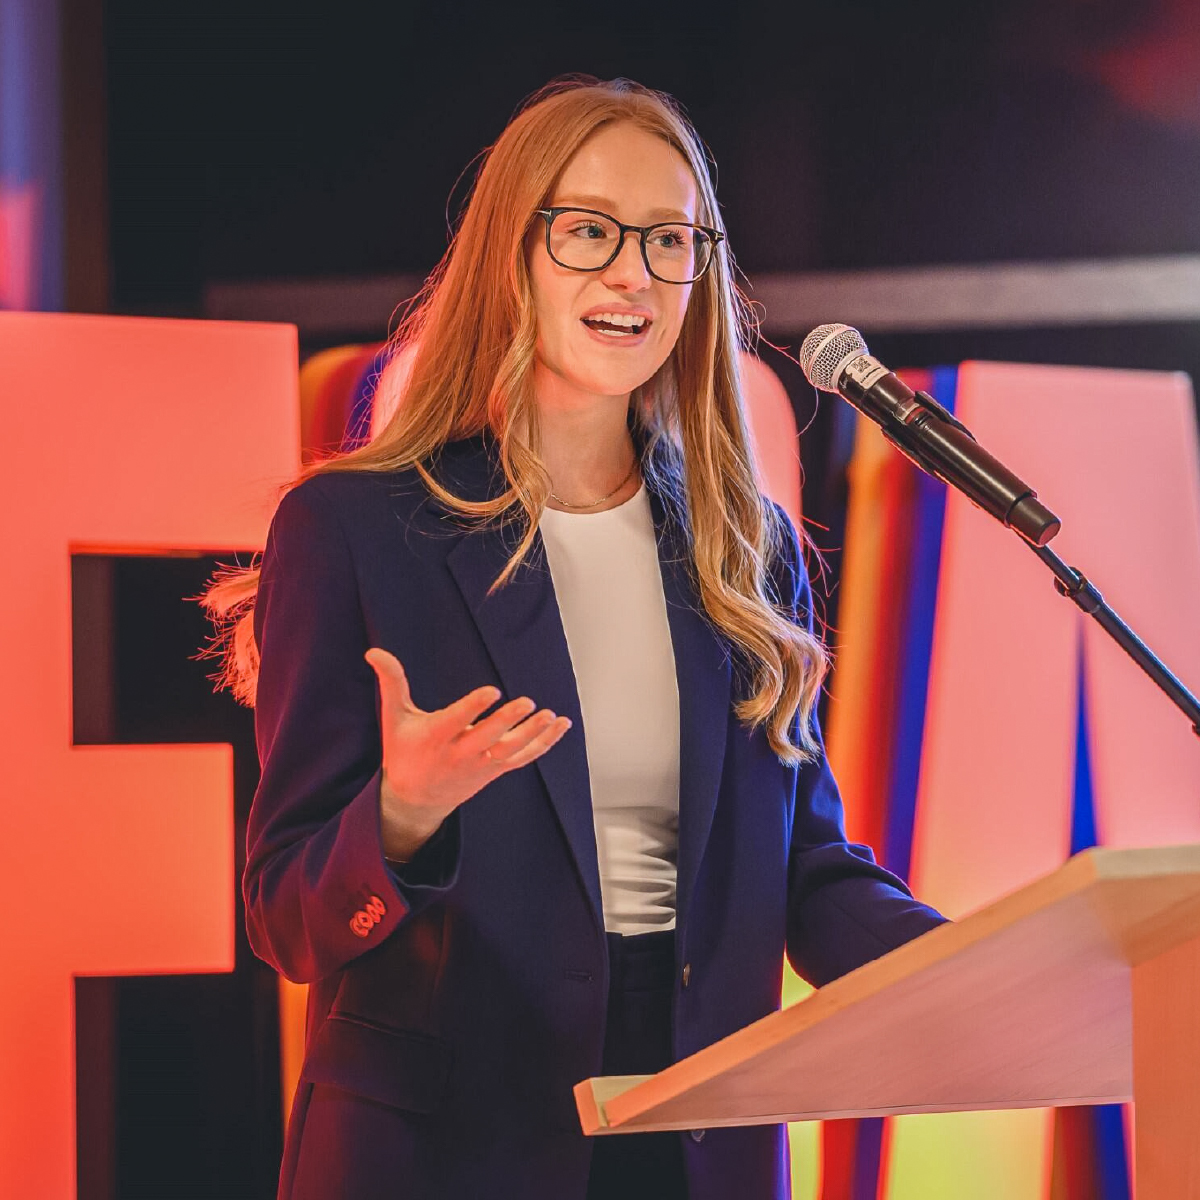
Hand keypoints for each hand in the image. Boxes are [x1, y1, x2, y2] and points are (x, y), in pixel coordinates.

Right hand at [364, 648, 571, 859]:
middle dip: (508, 721)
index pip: (456, 721)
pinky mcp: (495, 769)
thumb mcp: (394, 718)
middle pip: (488, 737)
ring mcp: (481, 764)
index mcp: (434, 738)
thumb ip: (391, 682)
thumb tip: (374, 652)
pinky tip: (562, 725)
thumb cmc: (404, 751)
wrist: (415, 799)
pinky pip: (523, 758)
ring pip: (511, 750)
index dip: (474, 707)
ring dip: (533, 734)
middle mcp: (460, 753)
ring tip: (551, 715)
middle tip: (528, 702)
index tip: (491, 691)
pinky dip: (545, 743)